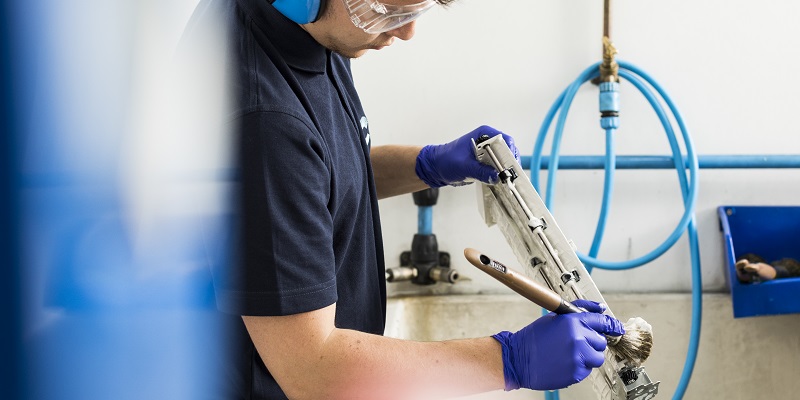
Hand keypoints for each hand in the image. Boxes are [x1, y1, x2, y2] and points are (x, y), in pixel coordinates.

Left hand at [415, 125, 519, 187]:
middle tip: (511, 176)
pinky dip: (500, 174)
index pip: (505, 141)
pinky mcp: (486, 162)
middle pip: (507, 150)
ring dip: (506, 170)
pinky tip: (500, 182)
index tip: (511, 166)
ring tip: (507, 180)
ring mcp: (488, 152)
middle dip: (510, 163)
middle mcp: (488, 141)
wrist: (436, 167)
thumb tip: (496, 176)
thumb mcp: (463, 166)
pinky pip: (498, 167)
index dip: (510, 153)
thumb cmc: (445, 160)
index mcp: (483, 134)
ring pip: (504, 160)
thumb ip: (480, 171)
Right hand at [492, 300, 624, 390]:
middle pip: (601, 341)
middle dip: (592, 342)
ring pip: (597, 357)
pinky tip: (565, 362)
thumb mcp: (555, 316)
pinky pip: (588, 370)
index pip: (602, 321)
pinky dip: (579, 367)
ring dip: (588, 356)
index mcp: (573, 321)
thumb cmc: (534, 338)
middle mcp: (578, 337)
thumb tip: (599, 307)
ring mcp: (578, 356)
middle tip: (577, 343)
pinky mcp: (576, 372)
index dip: (612, 325)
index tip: (618, 328)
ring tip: (571, 354)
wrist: (519, 359)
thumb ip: (579, 309)